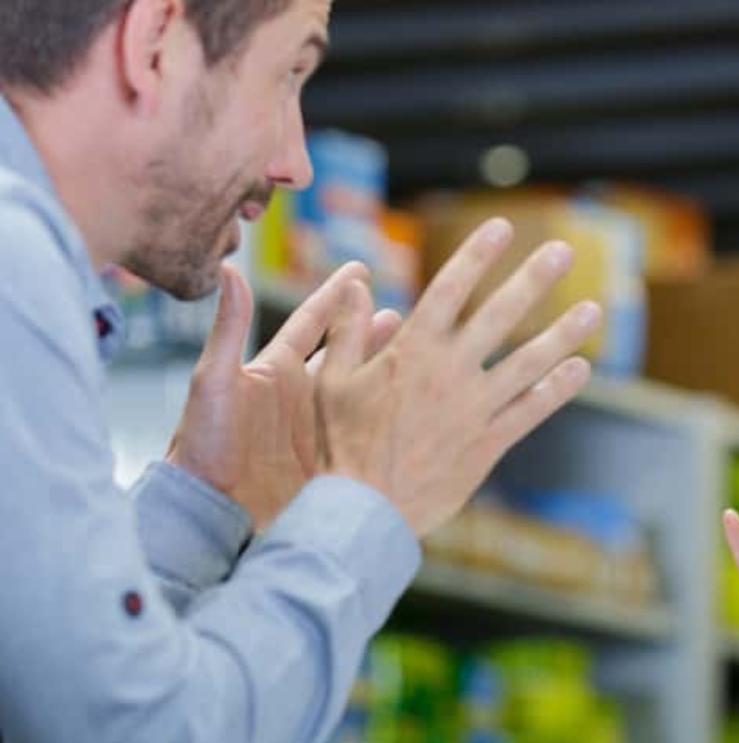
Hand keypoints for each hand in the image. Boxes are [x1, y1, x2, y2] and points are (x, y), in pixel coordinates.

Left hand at [168, 262, 399, 529]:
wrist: (211, 509)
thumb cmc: (201, 444)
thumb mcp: (215, 381)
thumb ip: (229, 326)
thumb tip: (227, 269)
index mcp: (274, 369)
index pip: (310, 322)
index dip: (333, 295)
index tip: (357, 272)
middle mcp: (300, 393)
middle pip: (344, 352)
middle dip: (369, 330)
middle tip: (398, 313)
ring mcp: (318, 425)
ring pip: (360, 388)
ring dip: (383, 368)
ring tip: (414, 350)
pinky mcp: (331, 455)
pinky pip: (364, 430)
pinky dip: (387, 416)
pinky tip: (411, 406)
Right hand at [314, 217, 602, 536]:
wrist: (361, 509)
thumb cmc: (341, 446)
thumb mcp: (332, 381)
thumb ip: (346, 330)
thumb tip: (355, 283)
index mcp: (411, 350)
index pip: (451, 288)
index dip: (478, 254)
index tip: (503, 227)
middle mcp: (449, 372)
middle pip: (500, 314)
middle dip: (534, 279)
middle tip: (563, 250)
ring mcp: (474, 407)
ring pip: (528, 361)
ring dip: (564, 333)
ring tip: (593, 308)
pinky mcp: (488, 443)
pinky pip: (531, 410)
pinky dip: (557, 388)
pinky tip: (580, 368)